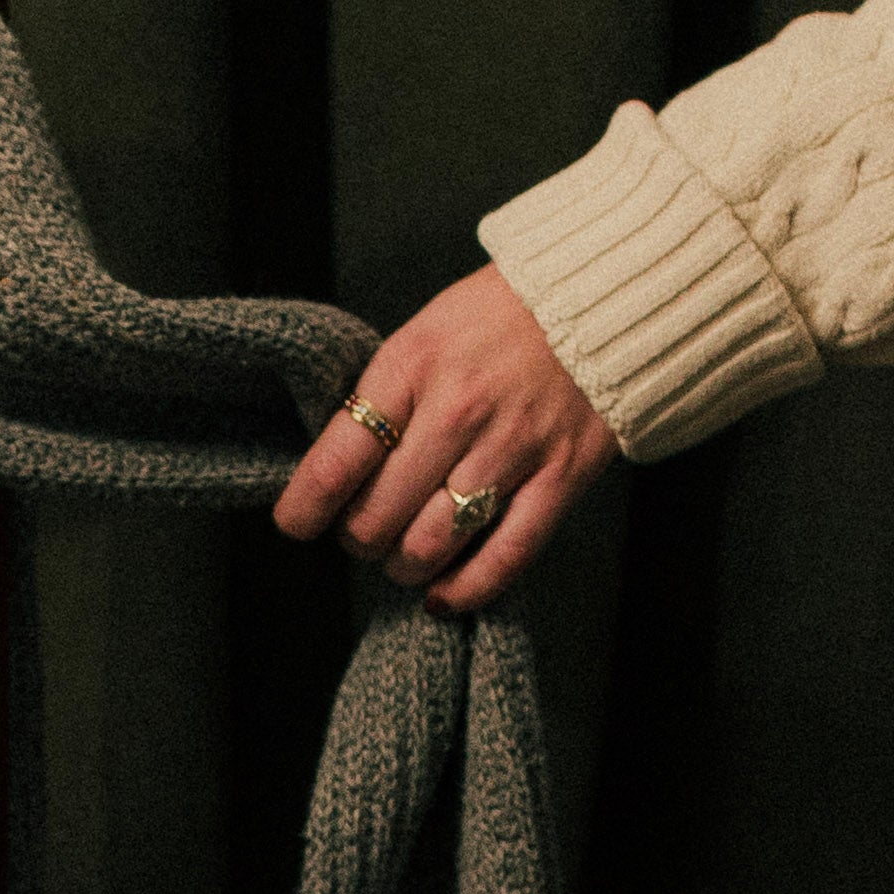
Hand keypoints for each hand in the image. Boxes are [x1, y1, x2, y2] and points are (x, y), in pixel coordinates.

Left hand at [270, 261, 618, 610]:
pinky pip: (505, 557)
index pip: (337, 461)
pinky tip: (442, 595)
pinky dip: (465, 590)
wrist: (597, 298)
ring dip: (404, 566)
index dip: (304, 509)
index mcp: (412, 368)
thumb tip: (335, 476)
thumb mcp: (420, 337)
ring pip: (432, 545)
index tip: (296, 524)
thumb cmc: (495, 320)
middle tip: (365, 531)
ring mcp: (514, 448)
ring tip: (403, 556)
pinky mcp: (562, 476)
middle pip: (379, 517)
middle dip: (359, 539)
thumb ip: (382, 402)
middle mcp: (459, 411)